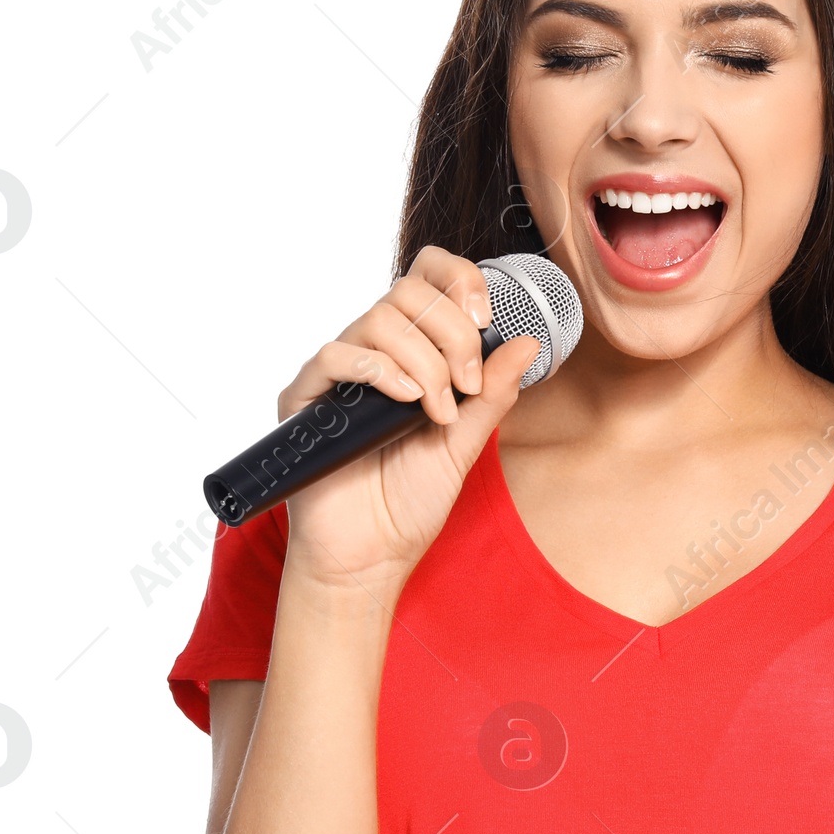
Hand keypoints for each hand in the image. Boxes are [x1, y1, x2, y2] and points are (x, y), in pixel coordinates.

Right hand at [276, 245, 540, 588]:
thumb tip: (529, 342)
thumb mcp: (466, 442)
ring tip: (437, 411)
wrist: (371, 555)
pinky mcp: (305, 398)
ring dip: (424, 362)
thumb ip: (493, 393)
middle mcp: (374, 353)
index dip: (459, 281)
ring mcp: (338, 374)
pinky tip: (405, 402)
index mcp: (413, 353)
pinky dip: (380, 370)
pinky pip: (336, 355)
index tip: (487, 319)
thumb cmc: (411, 501)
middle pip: (408, 292)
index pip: (427, 278)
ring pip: (378, 319)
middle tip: (466, 386)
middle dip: (452, 334)